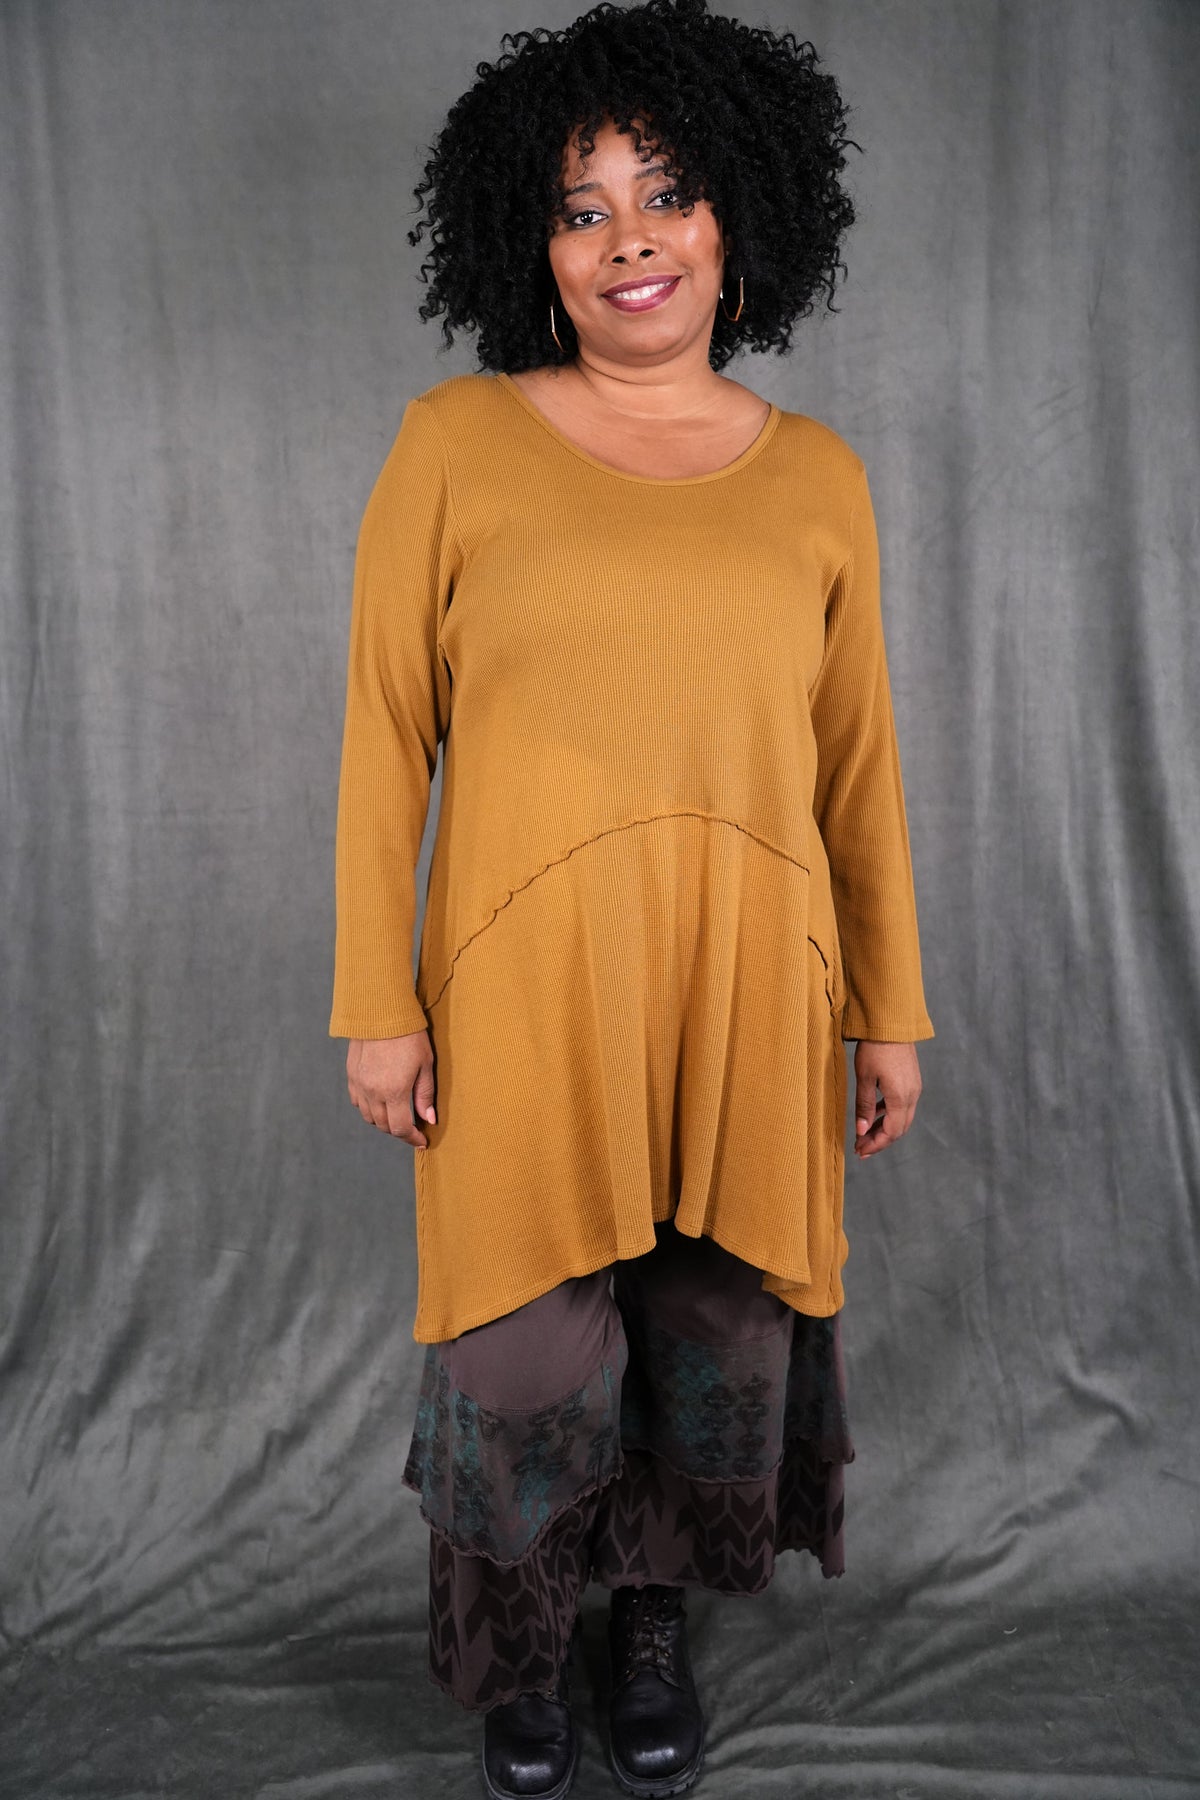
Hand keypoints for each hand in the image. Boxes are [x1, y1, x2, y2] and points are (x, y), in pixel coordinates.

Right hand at [347, 1032, 436, 1147]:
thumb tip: (429, 1119)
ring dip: (383, 1121)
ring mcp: (359, 1085)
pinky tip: (379, 1101)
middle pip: (384, 1126)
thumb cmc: (408, 1035)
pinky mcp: (351, 1075)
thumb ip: (425, 1094)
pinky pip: (357, 1102)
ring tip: (397, 1114)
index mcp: (394, 1092)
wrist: (380, 1011)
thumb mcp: (425, 1064)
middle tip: (412, 1127)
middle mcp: (373, 1093)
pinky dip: (368, 1108)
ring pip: (369, 1117)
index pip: (400, 1129)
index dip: (412, 1138)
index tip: (421, 1141)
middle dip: (399, 1130)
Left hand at [852, 1040, 922, 1158]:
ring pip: (902, 1118)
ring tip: (865, 1134)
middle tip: (861, 1148)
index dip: (876, 1145)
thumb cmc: (875, 1048)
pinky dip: (889, 1114)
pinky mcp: (911, 1080)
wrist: (892, 1022)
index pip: (891, 1132)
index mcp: (900, 1098)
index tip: (860, 1151)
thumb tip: (862, 1131)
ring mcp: (914, 1087)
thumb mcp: (864, 1078)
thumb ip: (864, 1107)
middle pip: (899, 1129)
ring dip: (884, 1129)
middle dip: (880, 1141)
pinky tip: (875, 1114)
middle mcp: (912, 1095)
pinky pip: (903, 1105)